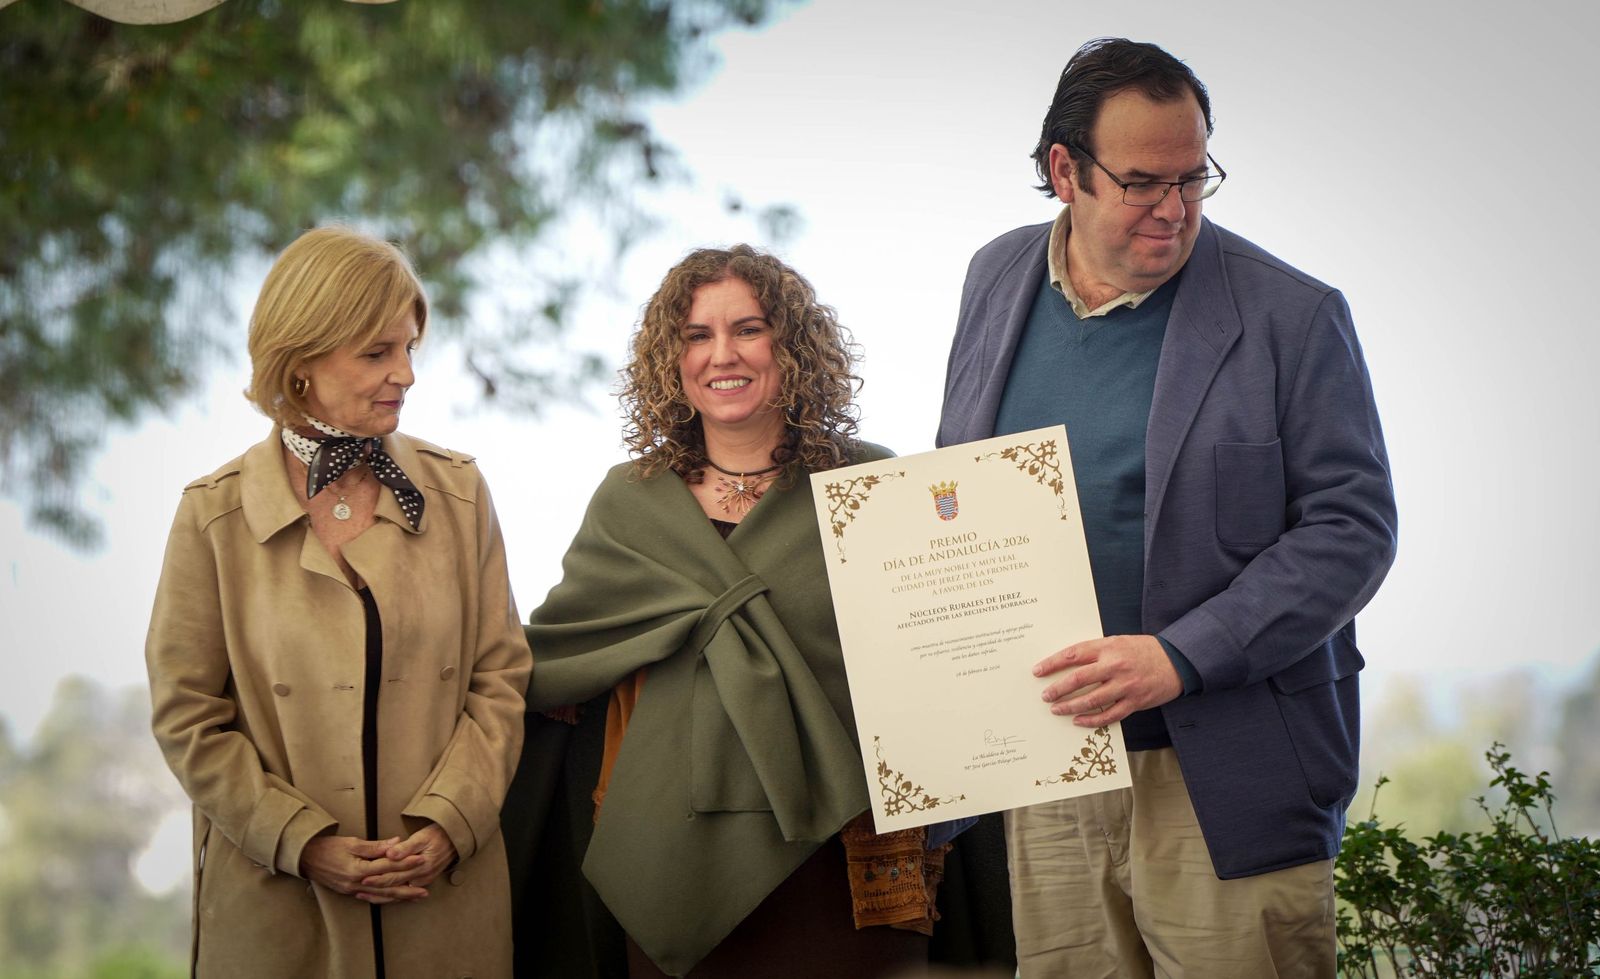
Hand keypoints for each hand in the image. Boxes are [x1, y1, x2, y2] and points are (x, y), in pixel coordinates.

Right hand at [300, 835, 427, 903]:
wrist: (306, 858)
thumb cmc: (328, 847)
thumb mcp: (352, 842)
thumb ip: (375, 846)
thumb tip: (397, 843)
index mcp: (358, 869)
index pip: (388, 866)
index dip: (406, 862)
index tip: (422, 860)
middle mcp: (356, 883)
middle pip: (387, 886)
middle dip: (407, 888)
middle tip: (425, 890)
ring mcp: (352, 890)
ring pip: (380, 895)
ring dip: (399, 896)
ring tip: (415, 897)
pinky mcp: (348, 892)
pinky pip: (371, 897)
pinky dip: (384, 898)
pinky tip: (394, 898)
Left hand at [358, 823, 456, 898]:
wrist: (455, 839)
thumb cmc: (438, 835)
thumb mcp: (422, 837)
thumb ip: (405, 847)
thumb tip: (390, 854)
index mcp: (419, 866)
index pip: (394, 874)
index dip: (377, 877)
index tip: (363, 878)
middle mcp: (421, 877)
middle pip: (394, 886)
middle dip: (375, 889)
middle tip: (358, 890)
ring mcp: (423, 881)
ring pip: (398, 893)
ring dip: (381, 896)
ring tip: (365, 896)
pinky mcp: (423, 881)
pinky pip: (405, 892)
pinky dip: (392, 896)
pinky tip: (383, 897)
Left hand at [1033, 634, 1182, 726]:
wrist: (1176, 661)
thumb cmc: (1143, 650)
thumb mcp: (1118, 642)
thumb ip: (1096, 651)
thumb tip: (1067, 662)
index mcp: (1109, 647)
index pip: (1073, 654)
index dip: (1052, 663)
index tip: (1037, 671)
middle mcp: (1115, 666)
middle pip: (1078, 679)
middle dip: (1057, 689)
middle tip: (1045, 696)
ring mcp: (1126, 686)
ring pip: (1091, 700)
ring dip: (1070, 706)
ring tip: (1056, 709)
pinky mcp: (1135, 702)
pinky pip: (1109, 715)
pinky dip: (1091, 720)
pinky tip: (1079, 721)